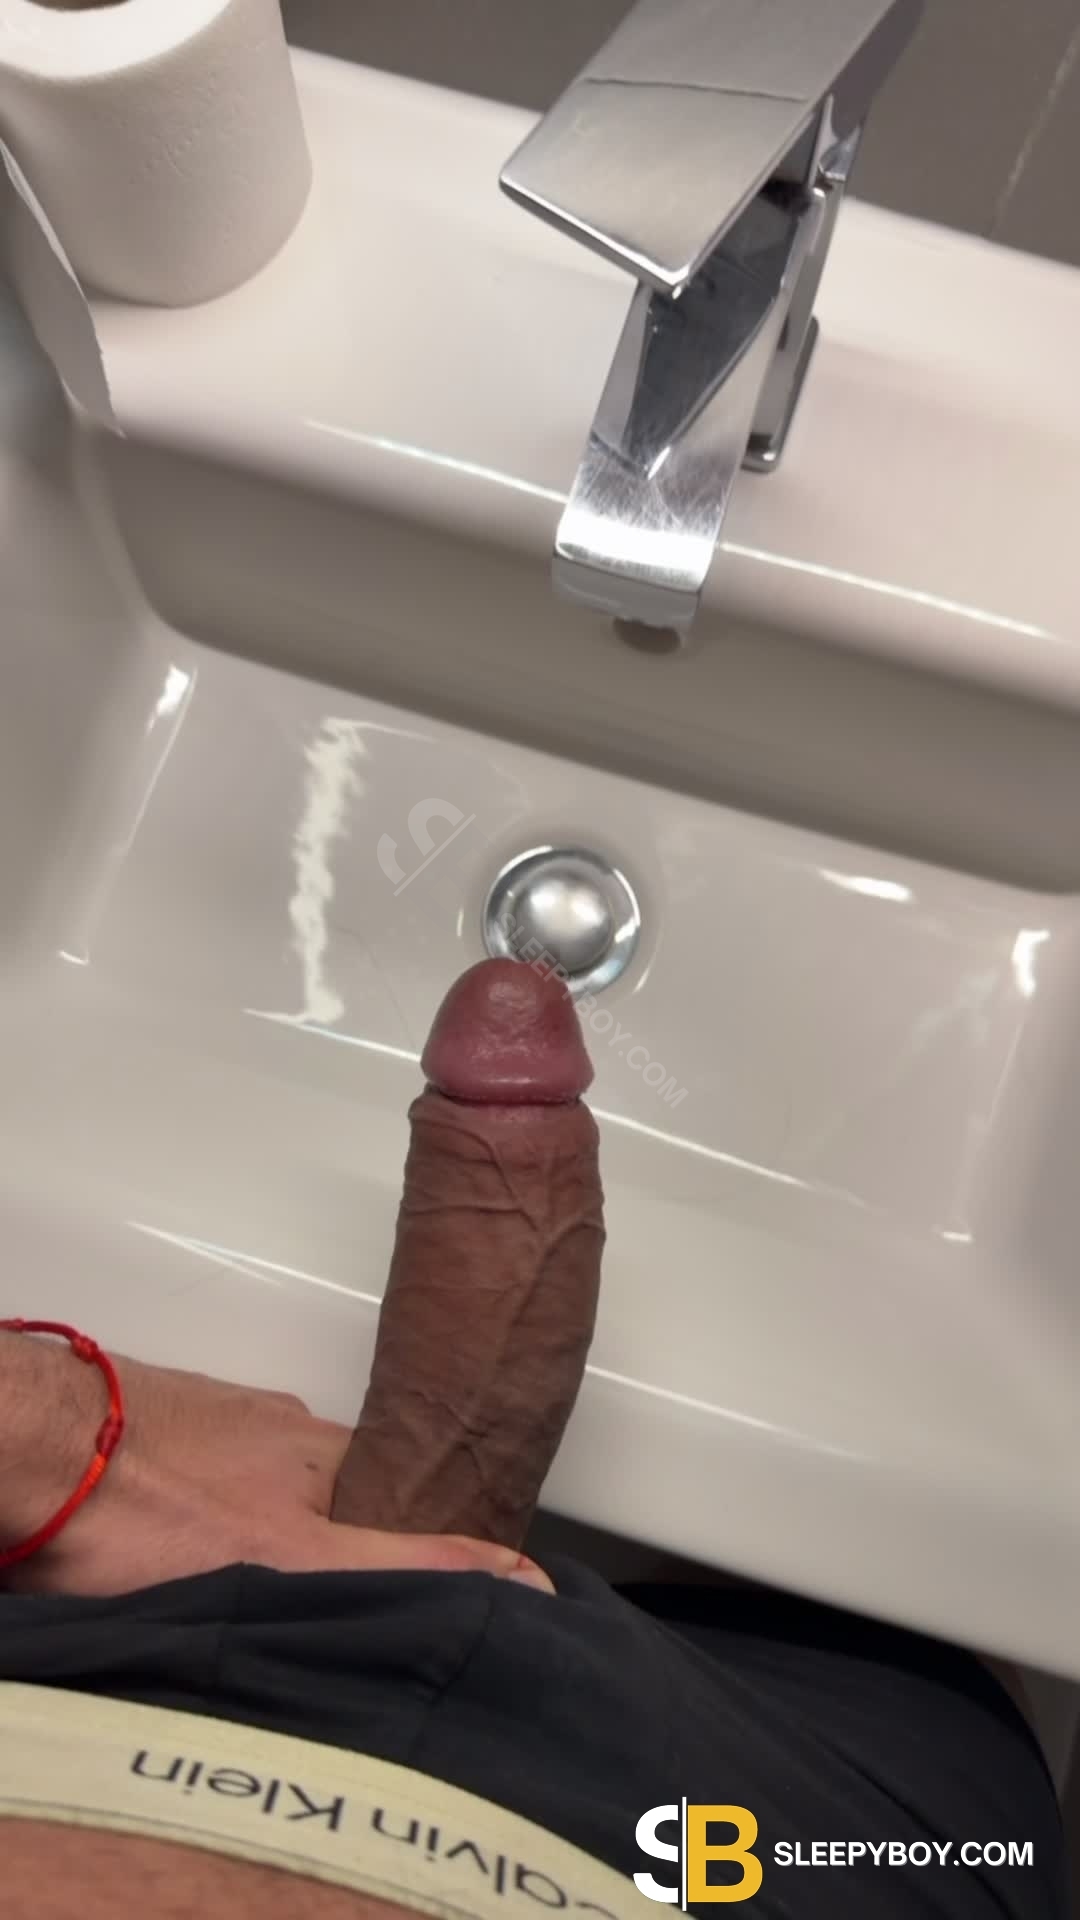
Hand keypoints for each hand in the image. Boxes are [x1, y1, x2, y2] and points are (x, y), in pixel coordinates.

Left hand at [2, 1341, 551, 1596]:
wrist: (26, 1452)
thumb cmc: (147, 1505)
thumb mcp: (304, 1560)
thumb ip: (413, 1565)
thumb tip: (522, 1575)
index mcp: (328, 1448)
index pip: (405, 1495)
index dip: (419, 1542)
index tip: (427, 1587)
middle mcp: (277, 1423)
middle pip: (330, 1489)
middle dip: (333, 1541)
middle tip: (322, 1603)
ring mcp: (210, 1418)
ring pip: (260, 1483)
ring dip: (261, 1527)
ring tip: (247, 1584)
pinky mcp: (148, 1428)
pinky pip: (199, 1475)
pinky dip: (199, 1510)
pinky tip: (176, 1546)